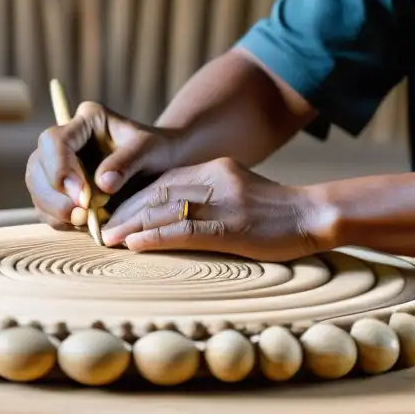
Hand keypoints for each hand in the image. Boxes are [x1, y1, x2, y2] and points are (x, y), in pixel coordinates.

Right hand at [25, 102, 181, 227]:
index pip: (55, 141)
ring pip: (37, 187)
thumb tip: (102, 184)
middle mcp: (67, 140)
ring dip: (54, 210)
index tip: (82, 196)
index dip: (60, 169)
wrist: (164, 163)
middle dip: (53, 194)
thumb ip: (127, 161)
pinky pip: (47, 207)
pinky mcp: (62, 188)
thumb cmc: (158, 150)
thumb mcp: (150, 150)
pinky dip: (60, 219)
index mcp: (86, 120)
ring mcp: (60, 164)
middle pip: (37, 165)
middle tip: (81, 215)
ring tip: (84, 222)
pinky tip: (83, 224)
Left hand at [100, 157, 332, 261]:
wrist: (314, 215)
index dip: (134, 196)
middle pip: (158, 191)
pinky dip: (156, 237)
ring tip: (108, 237)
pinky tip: (136, 244)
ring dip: (132, 224)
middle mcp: (215, 179)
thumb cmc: (276, 212)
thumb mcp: (239, 192)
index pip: (164, 180)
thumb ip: (209, 196)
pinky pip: (185, 230)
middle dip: (125, 209)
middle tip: (100, 227)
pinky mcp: (232, 225)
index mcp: (215, 169)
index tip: (112, 212)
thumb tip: (172, 216)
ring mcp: (224, 201)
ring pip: (166, 208)